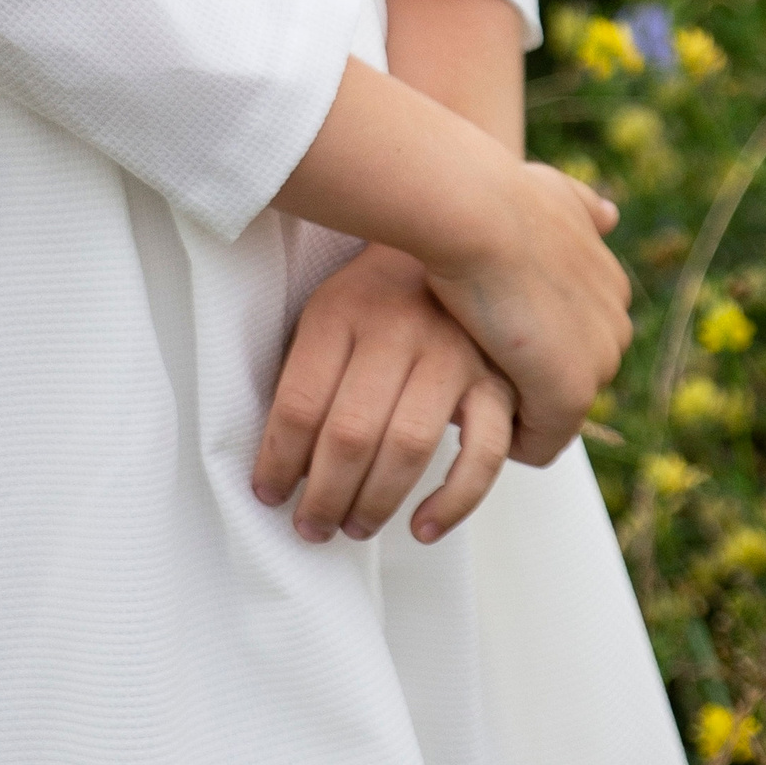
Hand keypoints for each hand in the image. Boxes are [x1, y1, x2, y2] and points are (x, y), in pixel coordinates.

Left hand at [252, 244, 517, 547]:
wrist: (459, 237)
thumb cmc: (379, 295)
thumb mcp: (330, 308)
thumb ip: (310, 371)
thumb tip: (282, 461)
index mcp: (341, 309)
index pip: (298, 401)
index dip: (277, 459)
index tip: (268, 493)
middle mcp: (397, 329)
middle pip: (349, 433)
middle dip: (324, 495)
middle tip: (310, 527)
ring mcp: (451, 355)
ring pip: (408, 448)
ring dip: (375, 503)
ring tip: (352, 528)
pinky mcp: (497, 382)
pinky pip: (481, 454)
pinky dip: (453, 501)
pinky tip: (423, 526)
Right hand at [419, 161, 631, 467]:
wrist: (477, 211)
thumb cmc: (497, 194)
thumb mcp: (553, 191)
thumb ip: (583, 208)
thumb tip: (610, 215)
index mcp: (609, 286)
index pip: (572, 338)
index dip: (525, 340)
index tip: (484, 329)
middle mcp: (615, 327)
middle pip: (565, 376)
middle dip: (522, 377)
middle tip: (468, 359)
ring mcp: (597, 364)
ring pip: (553, 411)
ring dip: (512, 405)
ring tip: (464, 383)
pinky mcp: (571, 395)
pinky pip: (540, 444)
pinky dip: (506, 438)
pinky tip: (469, 413)